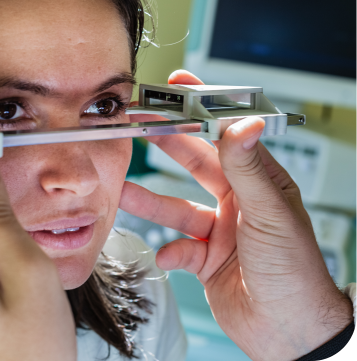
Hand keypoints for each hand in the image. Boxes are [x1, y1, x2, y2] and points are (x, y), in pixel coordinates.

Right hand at [120, 70, 352, 360]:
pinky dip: (170, 251)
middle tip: (139, 126)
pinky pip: (178, 248)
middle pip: (195, 163)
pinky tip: (169, 256)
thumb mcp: (270, 214)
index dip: (203, 108)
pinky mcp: (206, 258)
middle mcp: (238, 201)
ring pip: (176, 207)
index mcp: (259, 182)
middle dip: (167, 143)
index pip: (228, 134)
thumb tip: (244, 124)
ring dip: (150, 201)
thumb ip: (248, 169)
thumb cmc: (297, 273)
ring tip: (124, 190)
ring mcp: (220, 230)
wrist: (292, 334)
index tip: (179, 86)